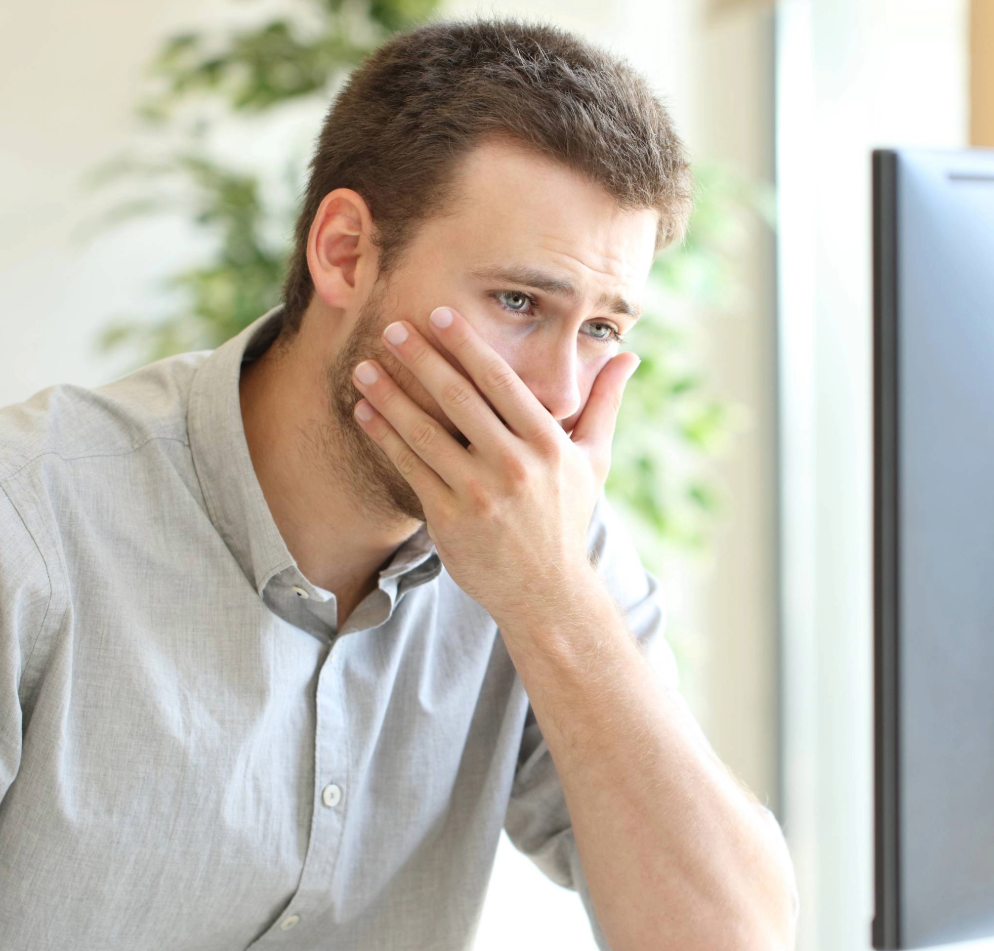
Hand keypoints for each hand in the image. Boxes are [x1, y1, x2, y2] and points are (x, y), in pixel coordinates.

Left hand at [351, 306, 637, 628]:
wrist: (546, 592)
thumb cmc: (567, 518)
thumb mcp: (595, 460)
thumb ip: (605, 403)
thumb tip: (628, 355)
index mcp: (549, 443)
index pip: (501, 381)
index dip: (467, 345)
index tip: (440, 315)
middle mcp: (514, 465)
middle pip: (459, 398)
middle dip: (422, 359)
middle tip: (393, 327)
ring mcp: (480, 494)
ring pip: (426, 432)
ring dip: (391, 395)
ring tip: (365, 367)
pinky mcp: (450, 520)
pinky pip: (411, 468)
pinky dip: (385, 437)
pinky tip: (365, 412)